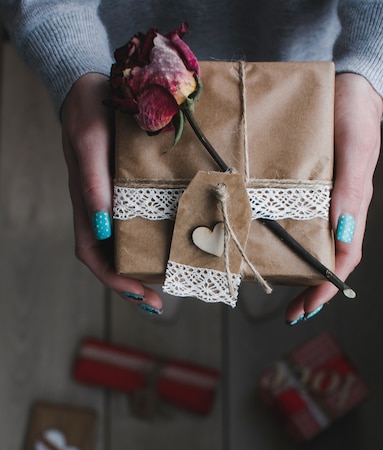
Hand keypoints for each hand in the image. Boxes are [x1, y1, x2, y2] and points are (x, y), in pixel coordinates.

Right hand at [61, 73, 162, 313]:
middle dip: (131, 284)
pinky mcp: (128, 191)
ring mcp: (113, 203)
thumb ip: (93, 183)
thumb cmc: (87, 113)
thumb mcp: (89, 145)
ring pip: (124, 246)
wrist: (92, 87)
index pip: (92, 253)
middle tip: (158, 302)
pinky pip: (137, 224)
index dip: (112, 278)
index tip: (137, 292)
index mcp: (85, 205)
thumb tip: (104, 225)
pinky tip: (171, 246)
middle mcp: (99, 210)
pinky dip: (152, 241)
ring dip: (143, 269)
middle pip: (109, 259)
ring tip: (168, 284)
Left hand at [285, 72, 382, 323]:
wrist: (347, 85)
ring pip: (310, 243)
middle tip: (290, 313)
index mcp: (352, 207)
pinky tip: (266, 244)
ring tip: (275, 287)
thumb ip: (350, 190)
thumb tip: (341, 235)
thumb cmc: (355, 115)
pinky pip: (294, 218)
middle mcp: (336, 209)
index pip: (344, 259)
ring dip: (296, 269)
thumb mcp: (355, 150)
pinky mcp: (305, 186)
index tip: (307, 310)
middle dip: (309, 289)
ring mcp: (321, 199)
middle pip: (325, 259)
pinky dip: (284, 238)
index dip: (327, 288)